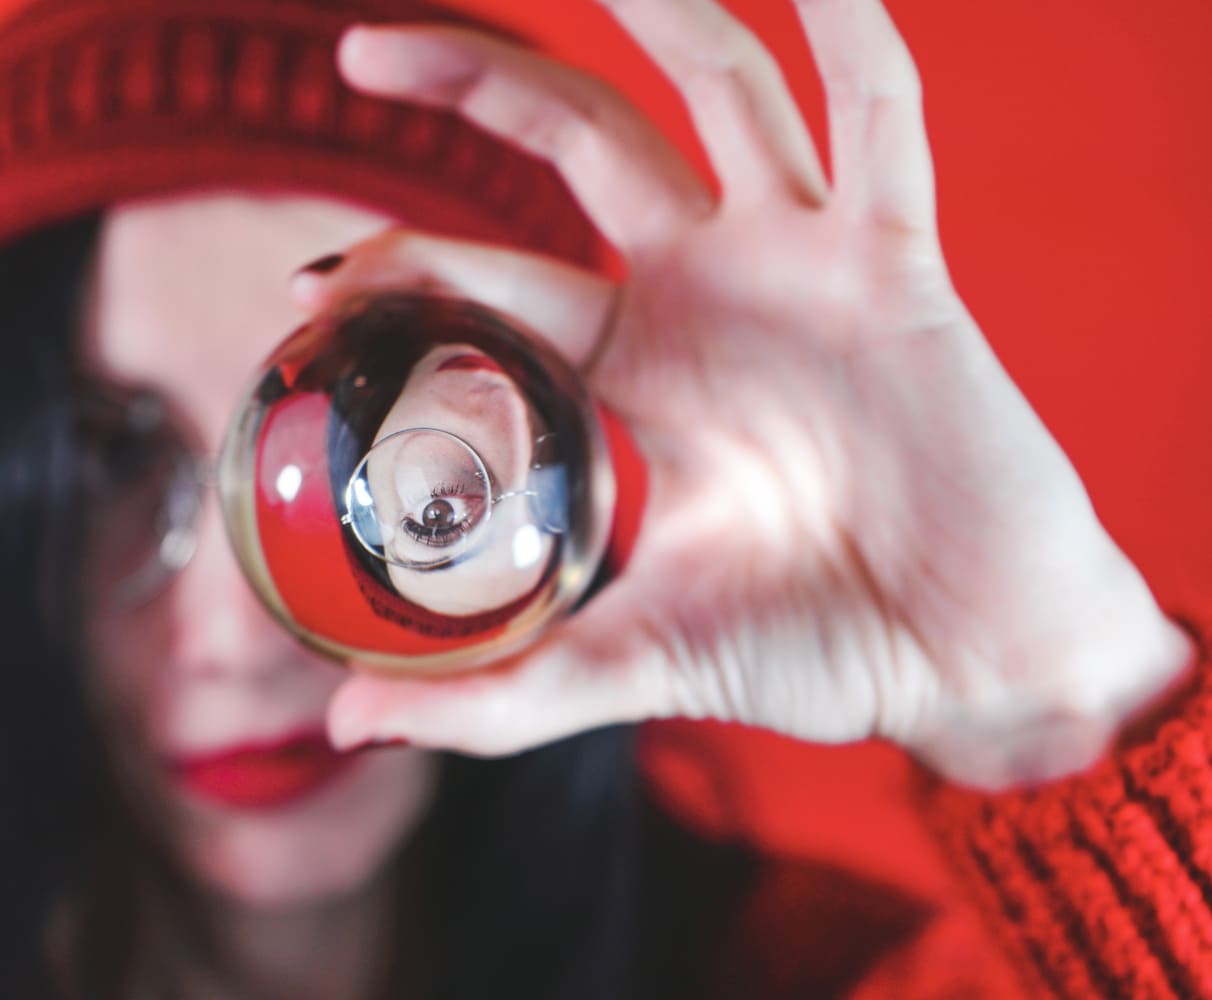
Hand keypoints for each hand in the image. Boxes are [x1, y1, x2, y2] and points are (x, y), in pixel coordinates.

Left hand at [305, 0, 1193, 788]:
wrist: (965, 663)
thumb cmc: (806, 650)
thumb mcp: (628, 666)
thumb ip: (495, 693)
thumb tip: (341, 720)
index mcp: (623, 375)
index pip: (487, 283)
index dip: (398, 269)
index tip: (310, 287)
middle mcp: (699, 295)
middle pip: (574, 146)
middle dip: (475, 89)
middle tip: (361, 49)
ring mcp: (797, 266)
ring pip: (717, 95)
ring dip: (654, 14)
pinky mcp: (895, 266)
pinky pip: (884, 120)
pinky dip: (855, 34)